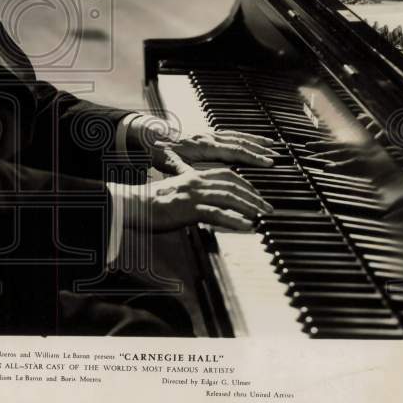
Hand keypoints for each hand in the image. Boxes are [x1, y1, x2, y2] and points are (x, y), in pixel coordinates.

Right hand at [118, 168, 273, 231]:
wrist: (134, 204)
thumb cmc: (152, 202)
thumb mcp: (176, 192)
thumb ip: (193, 194)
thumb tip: (205, 204)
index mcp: (194, 176)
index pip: (227, 174)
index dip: (245, 183)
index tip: (256, 195)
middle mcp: (197, 181)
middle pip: (233, 184)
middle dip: (253, 196)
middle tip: (267, 208)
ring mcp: (194, 194)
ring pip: (229, 197)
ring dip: (250, 207)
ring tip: (262, 217)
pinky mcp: (190, 208)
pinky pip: (218, 213)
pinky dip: (235, 220)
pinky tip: (247, 227)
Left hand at [126, 115, 277, 175]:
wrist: (154, 139)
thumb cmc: (162, 154)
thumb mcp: (171, 165)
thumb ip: (184, 171)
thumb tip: (192, 178)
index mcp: (204, 146)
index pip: (234, 151)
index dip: (252, 157)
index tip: (268, 162)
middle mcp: (210, 138)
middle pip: (240, 142)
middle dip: (259, 149)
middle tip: (277, 155)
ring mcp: (210, 135)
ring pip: (237, 136)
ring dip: (255, 140)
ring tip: (272, 144)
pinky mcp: (209, 135)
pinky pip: (232, 134)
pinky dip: (245, 137)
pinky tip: (254, 140)